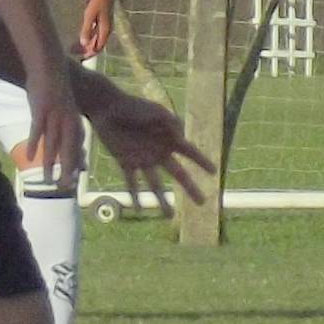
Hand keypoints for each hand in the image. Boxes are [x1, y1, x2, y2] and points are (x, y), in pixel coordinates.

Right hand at [24, 66, 87, 189]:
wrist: (49, 68)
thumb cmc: (55, 89)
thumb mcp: (64, 109)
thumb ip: (64, 126)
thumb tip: (61, 142)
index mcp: (75, 122)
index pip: (77, 148)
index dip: (76, 163)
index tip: (74, 180)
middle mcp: (68, 121)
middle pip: (69, 151)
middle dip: (67, 170)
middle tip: (64, 187)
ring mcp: (55, 116)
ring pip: (53, 145)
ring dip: (51, 163)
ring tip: (46, 179)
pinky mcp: (41, 110)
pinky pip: (38, 131)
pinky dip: (34, 144)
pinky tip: (30, 157)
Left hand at [76, 0, 114, 60]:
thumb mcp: (90, 14)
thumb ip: (87, 28)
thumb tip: (84, 43)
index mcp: (106, 29)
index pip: (99, 46)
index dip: (90, 53)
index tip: (80, 58)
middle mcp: (107, 28)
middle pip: (98, 43)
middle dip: (87, 50)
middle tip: (74, 54)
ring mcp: (105, 22)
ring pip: (96, 37)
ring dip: (87, 43)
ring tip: (76, 47)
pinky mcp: (101, 17)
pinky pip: (96, 31)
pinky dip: (89, 35)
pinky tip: (82, 36)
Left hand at [90, 88, 214, 207]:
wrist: (108, 108)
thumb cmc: (135, 107)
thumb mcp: (158, 112)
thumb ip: (171, 124)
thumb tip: (181, 139)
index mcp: (170, 139)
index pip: (191, 153)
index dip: (202, 162)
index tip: (214, 172)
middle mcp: (159, 153)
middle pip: (179, 175)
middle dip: (191, 188)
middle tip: (202, 203)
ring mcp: (143, 159)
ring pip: (156, 185)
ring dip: (162, 200)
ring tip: (169, 216)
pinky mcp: (126, 162)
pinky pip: (131, 182)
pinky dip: (134, 195)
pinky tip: (138, 209)